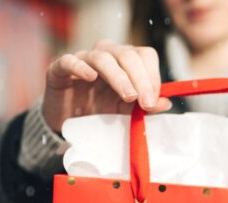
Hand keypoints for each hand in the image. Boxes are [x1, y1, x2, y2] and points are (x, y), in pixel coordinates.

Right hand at [42, 39, 170, 131]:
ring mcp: (83, 59)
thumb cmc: (100, 111)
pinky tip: (91, 77)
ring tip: (128, 96)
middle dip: (141, 79)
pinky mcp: (61, 69)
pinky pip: (70, 61)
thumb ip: (145, 106)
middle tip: (145, 102)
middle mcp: (107, 55)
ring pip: (103, 57)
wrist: (68, 123)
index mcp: (126, 61)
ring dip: (119, 77)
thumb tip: (167, 103)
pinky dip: (81, 67)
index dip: (152, 75)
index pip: (145, 55)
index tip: (155, 99)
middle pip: (128, 55)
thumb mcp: (127, 111)